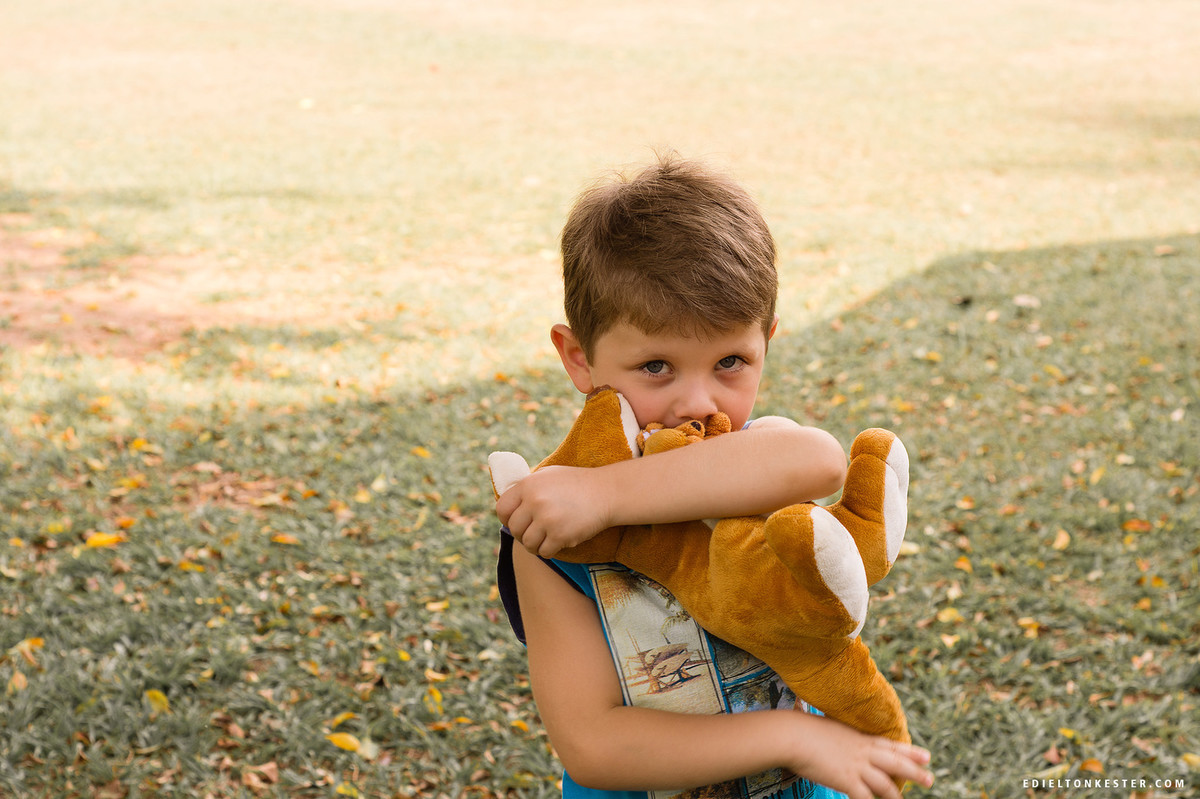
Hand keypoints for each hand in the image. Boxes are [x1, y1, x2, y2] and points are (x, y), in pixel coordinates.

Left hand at [495, 466, 612, 557]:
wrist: (607, 492)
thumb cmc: (577, 483)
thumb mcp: (548, 474)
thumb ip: (527, 487)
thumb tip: (509, 503)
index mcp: (528, 485)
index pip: (502, 509)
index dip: (506, 518)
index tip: (516, 522)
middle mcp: (535, 501)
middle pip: (514, 528)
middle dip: (522, 533)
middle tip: (534, 533)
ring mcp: (547, 519)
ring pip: (527, 543)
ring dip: (534, 545)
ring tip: (544, 540)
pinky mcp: (560, 535)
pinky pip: (544, 552)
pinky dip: (548, 551)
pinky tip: (556, 544)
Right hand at [786, 715, 932, 798]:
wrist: (793, 735)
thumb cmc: (804, 730)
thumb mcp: (829, 729)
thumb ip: (840, 738)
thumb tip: (838, 741)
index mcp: (859, 739)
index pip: (890, 745)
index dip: (910, 751)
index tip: (926, 756)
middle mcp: (862, 752)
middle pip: (895, 762)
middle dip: (914, 771)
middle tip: (930, 778)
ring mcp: (856, 766)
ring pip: (884, 783)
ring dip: (896, 794)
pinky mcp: (846, 780)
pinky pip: (864, 798)